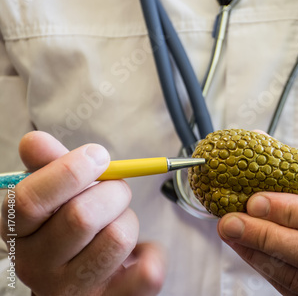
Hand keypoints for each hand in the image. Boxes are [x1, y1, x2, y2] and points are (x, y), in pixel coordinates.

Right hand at [1, 132, 164, 295]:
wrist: (84, 280)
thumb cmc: (71, 229)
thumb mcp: (56, 196)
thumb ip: (49, 166)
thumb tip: (34, 141)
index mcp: (20, 233)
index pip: (31, 200)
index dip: (69, 171)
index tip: (97, 156)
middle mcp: (39, 268)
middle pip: (81, 217)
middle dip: (113, 191)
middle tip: (115, 192)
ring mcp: (75, 290)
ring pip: (118, 238)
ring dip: (130, 220)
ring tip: (119, 223)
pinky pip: (147, 272)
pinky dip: (152, 252)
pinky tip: (138, 252)